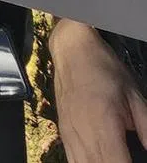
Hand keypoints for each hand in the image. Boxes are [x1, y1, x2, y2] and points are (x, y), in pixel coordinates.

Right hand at [51, 19, 146, 162]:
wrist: (72, 50)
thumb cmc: (105, 70)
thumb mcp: (136, 97)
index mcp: (102, 123)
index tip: (138, 162)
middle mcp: (82, 132)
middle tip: (129, 158)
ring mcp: (69, 134)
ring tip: (116, 158)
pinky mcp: (64, 133)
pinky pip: (73, 161)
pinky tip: (99, 160)